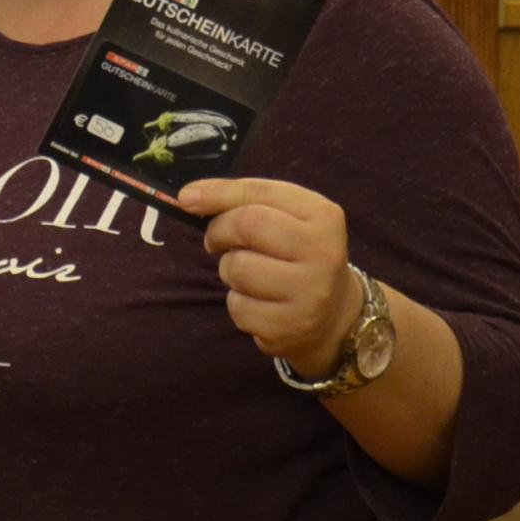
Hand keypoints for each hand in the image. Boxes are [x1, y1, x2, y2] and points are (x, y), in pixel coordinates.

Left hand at [175, 177, 360, 369]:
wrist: (333, 317)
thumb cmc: (296, 256)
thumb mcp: (286, 218)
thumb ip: (243, 200)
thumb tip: (189, 196)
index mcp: (323, 216)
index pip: (260, 193)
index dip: (218, 193)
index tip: (186, 198)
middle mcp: (323, 253)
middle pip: (246, 225)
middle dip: (219, 232)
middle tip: (218, 241)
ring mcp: (309, 293)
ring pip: (237, 267)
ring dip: (229, 270)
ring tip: (248, 275)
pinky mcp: (289, 327)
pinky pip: (238, 307)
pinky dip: (238, 303)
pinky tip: (259, 303)